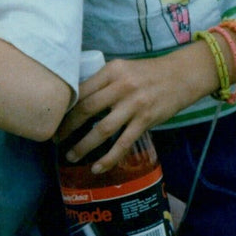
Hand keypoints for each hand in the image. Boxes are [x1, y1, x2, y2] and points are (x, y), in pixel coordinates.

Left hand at [56, 53, 199, 171]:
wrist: (182, 75)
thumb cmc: (148, 72)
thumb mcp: (123, 68)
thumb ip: (103, 82)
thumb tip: (77, 100)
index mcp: (112, 71)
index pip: (82, 89)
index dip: (65, 106)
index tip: (53, 118)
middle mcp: (121, 86)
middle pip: (87, 109)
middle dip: (68, 127)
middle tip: (55, 139)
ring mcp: (134, 105)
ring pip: (102, 129)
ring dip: (83, 145)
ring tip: (71, 156)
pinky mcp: (146, 121)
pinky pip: (123, 143)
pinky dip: (109, 158)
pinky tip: (97, 167)